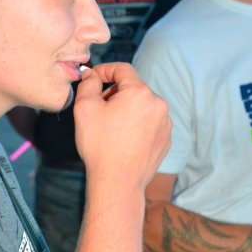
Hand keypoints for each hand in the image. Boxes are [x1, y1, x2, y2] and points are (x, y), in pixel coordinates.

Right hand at [73, 63, 170, 188]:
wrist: (118, 182)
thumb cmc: (100, 145)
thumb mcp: (85, 107)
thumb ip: (88, 83)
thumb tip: (91, 74)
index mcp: (140, 92)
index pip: (122, 69)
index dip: (104, 70)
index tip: (92, 79)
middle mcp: (158, 104)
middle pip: (133, 88)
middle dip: (114, 93)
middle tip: (98, 108)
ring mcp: (165, 123)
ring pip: (141, 105)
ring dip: (126, 109)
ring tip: (110, 127)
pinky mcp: (166, 139)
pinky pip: (149, 122)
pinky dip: (136, 124)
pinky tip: (122, 139)